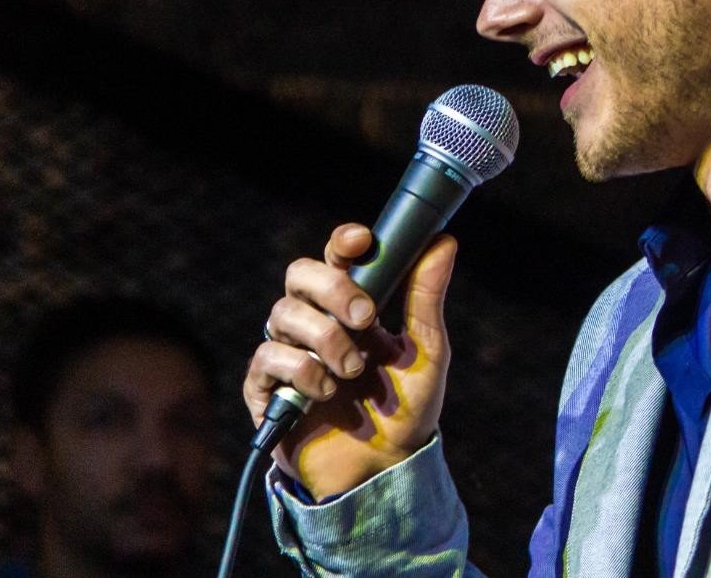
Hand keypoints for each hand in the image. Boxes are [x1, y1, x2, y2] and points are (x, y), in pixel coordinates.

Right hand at [242, 223, 457, 497]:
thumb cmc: (406, 407)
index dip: (343, 242)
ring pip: (282, 313)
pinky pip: (267, 359)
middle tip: (367, 317)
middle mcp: (316, 321)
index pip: (337, 257)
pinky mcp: (266, 389)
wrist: (384, 469)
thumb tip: (444, 242)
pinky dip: (301, 371)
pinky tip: (326, 392)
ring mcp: (288, 352)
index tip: (363, 241)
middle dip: (333, 288)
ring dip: (326, 339)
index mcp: (353, 305)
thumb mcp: (427, 351)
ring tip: (353, 370)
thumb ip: (426, 298)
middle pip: (300, 273)